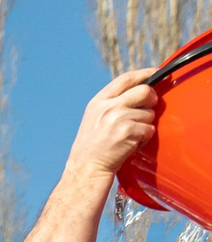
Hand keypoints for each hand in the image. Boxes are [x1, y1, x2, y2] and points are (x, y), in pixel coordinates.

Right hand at [68, 69, 159, 183]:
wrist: (86, 169)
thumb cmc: (92, 146)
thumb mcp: (95, 118)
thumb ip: (114, 103)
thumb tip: (141, 90)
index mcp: (98, 102)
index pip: (126, 79)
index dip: (144, 74)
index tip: (156, 72)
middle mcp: (108, 107)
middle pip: (144, 91)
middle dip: (151, 99)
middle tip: (148, 108)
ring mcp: (119, 119)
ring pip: (149, 113)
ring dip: (144, 125)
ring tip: (128, 136)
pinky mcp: (129, 132)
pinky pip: (149, 129)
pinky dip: (144, 138)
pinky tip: (129, 145)